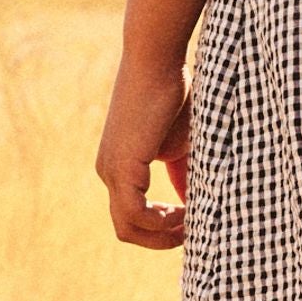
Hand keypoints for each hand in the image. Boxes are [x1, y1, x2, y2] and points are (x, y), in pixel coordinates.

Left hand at [96, 56, 191, 248]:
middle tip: (193, 229)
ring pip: (127, 227)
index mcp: (119, 167)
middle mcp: (108, 172)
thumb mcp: (181, 146)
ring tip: (192, 222)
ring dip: (162, 234)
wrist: (158, 62)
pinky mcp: (121, 167)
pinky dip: (160, 223)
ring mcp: (111, 171)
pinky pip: (134, 214)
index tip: (192, 221)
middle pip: (127, 229)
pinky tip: (184, 213)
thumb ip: (183, 176)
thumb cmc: (173, 95)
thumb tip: (193, 206)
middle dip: (161, 238)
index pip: (132, 216)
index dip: (162, 228)